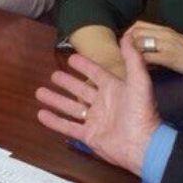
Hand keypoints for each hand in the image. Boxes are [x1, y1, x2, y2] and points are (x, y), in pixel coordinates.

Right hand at [36, 35, 160, 175]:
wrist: (141, 145)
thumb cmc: (141, 113)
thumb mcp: (139, 82)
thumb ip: (132, 59)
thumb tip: (127, 37)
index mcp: (114, 89)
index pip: (96, 73)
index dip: (85, 66)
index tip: (71, 58)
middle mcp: (102, 103)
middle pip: (80, 90)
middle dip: (67, 83)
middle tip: (53, 75)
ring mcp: (94, 120)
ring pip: (70, 107)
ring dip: (56, 100)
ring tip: (40, 92)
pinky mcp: (88, 135)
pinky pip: (67, 127)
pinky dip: (54, 121)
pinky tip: (41, 114)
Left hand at [124, 20, 182, 75]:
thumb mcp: (174, 41)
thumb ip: (159, 40)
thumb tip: (142, 47)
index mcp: (165, 29)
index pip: (139, 24)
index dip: (129, 34)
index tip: (127, 45)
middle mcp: (164, 34)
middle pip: (136, 32)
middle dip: (127, 43)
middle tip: (126, 54)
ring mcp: (166, 45)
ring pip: (139, 43)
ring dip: (132, 52)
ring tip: (131, 61)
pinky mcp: (169, 57)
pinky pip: (147, 57)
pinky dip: (140, 62)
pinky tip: (141, 68)